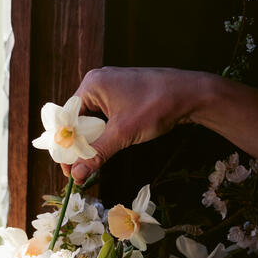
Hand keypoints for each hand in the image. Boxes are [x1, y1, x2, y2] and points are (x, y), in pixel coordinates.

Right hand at [62, 67, 210, 183]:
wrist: (192, 94)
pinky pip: (103, 116)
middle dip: (77, 145)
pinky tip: (104, 148)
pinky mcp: (122, 94)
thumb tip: (76, 175)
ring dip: (90, 140)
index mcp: (91, 85)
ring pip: (91, 119)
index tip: (67, 168)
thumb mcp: (122, 134)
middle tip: (77, 170)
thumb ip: (96, 154)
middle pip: (77, 119)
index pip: (67, 118)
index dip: (65, 145)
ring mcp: (110, 87)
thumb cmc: (156, 106)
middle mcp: (96, 83)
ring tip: (89, 162)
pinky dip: (103, 133)